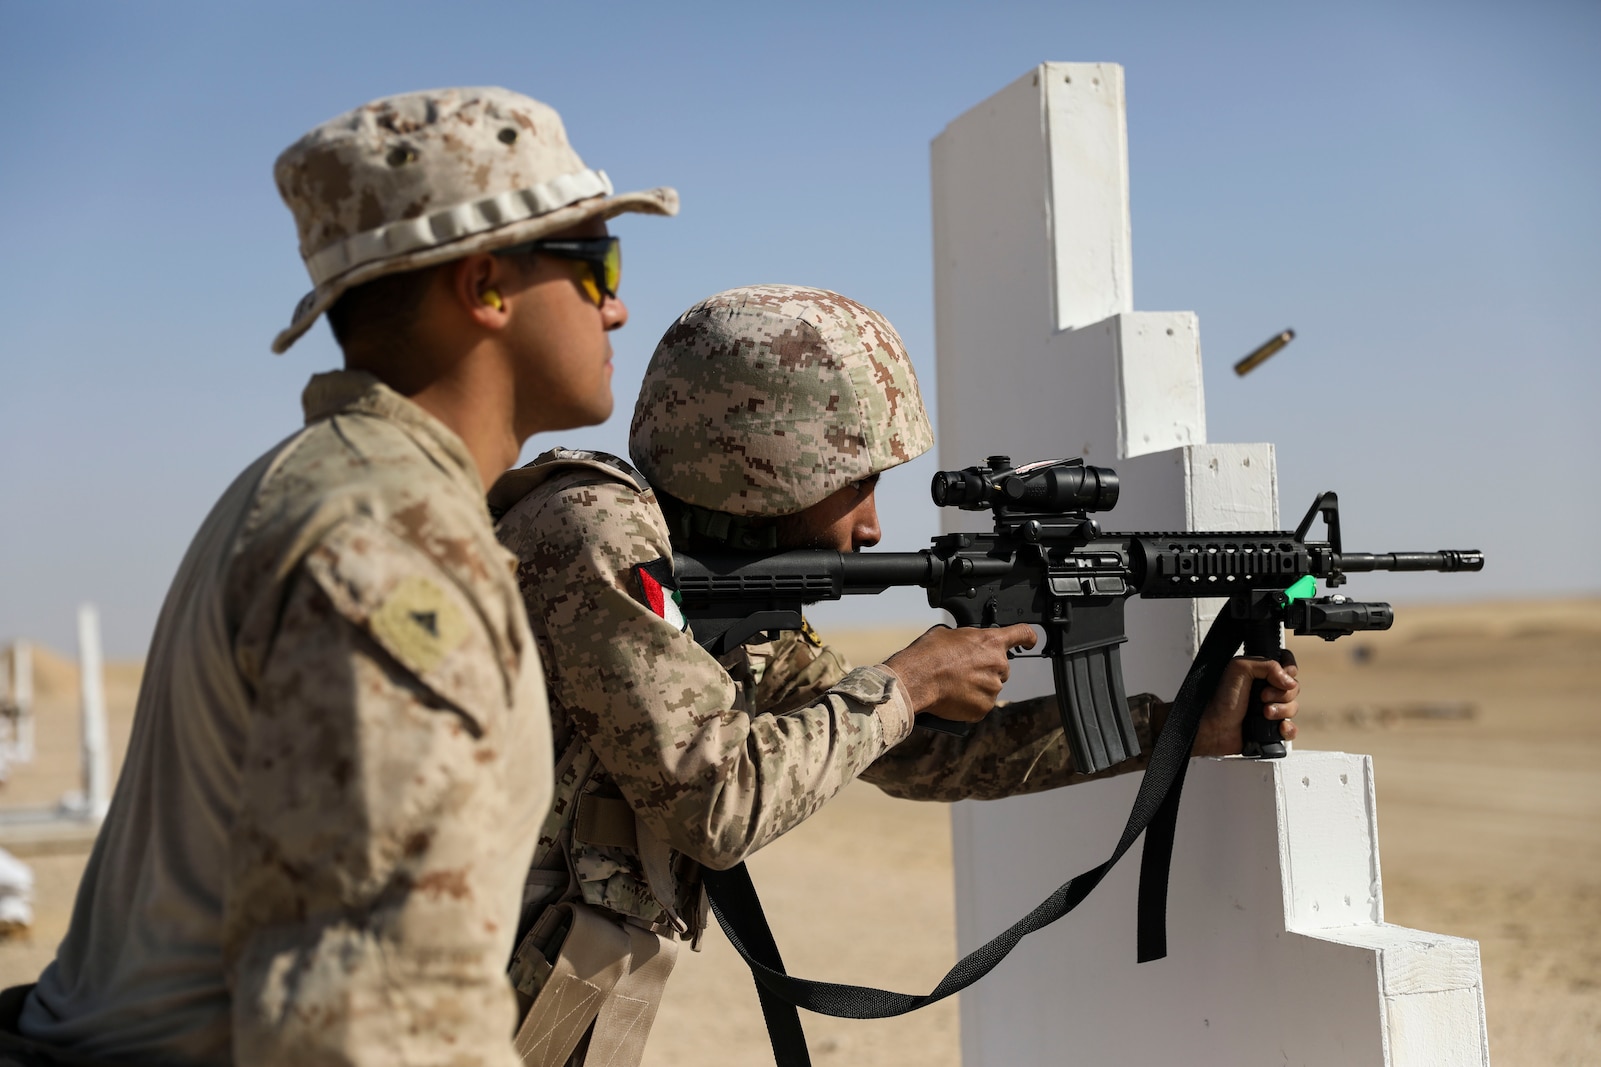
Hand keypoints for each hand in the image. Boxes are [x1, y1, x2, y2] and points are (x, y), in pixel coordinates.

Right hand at [883, 624, 1037, 722]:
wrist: (916, 680)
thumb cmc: (927, 655)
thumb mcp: (948, 634)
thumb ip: (967, 640)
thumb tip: (965, 645)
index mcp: (991, 641)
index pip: (1023, 634)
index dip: (1028, 637)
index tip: (1030, 641)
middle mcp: (998, 664)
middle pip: (1001, 667)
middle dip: (986, 669)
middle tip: (963, 671)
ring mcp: (993, 688)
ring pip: (990, 687)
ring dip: (977, 687)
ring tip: (953, 685)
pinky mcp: (984, 708)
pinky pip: (981, 705)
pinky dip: (970, 703)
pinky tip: (954, 698)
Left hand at [1189, 652, 1299, 756]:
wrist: (1212, 729)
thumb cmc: (1219, 699)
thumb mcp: (1239, 669)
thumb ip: (1267, 665)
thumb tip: (1289, 680)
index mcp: (1259, 672)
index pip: (1286, 664)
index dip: (1289, 669)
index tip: (1282, 676)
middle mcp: (1265, 689)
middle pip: (1293, 687)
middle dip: (1281, 694)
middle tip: (1262, 697)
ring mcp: (1269, 709)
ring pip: (1293, 707)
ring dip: (1282, 711)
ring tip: (1264, 713)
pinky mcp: (1270, 729)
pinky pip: (1291, 729)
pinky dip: (1288, 729)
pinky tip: (1278, 728)